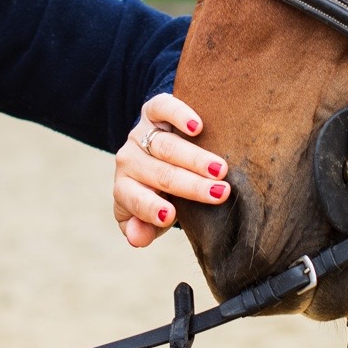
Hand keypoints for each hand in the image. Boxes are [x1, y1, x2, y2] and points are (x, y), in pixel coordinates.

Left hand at [114, 93, 229, 247]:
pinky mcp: (152, 111)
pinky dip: (178, 115)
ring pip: (165, 146)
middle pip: (159, 173)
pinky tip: (197, 126)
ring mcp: (141, 134)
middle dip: (190, 184)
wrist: (157, 153)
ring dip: (194, 158)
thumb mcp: (153, 218)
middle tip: (221, 193)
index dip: (150, 208)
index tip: (170, 215)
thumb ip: (145, 229)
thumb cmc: (161, 193)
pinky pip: (161, 109)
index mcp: (126, 189)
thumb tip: (137, 239)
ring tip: (221, 169)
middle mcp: (129, 161)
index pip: (134, 199)